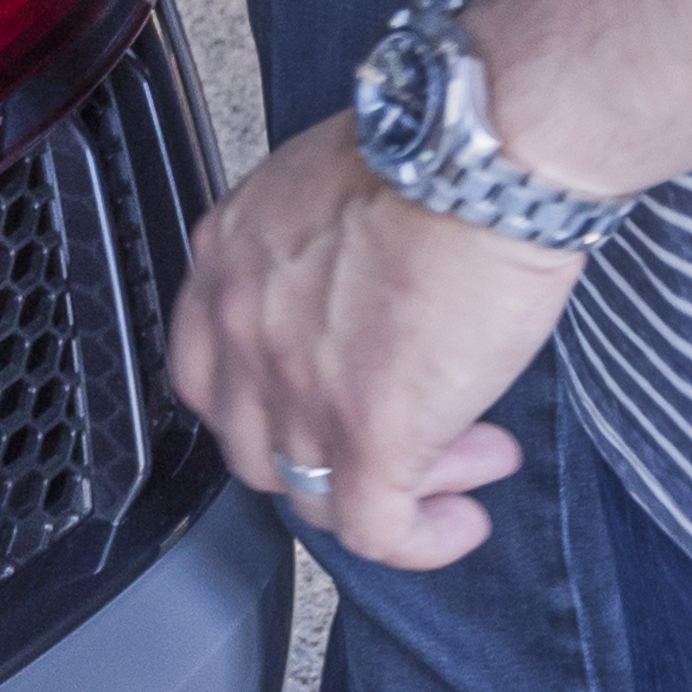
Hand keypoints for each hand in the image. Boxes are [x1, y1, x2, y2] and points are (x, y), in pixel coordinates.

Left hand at [166, 118, 583, 570]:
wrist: (482, 155)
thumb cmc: (435, 150)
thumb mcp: (329, 187)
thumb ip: (313, 253)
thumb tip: (355, 295)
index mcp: (227, 259)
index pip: (209, 371)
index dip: (269, 405)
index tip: (330, 405)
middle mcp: (241, 325)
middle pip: (253, 442)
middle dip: (335, 451)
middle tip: (415, 431)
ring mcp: (297, 385)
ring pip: (315, 492)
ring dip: (399, 486)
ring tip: (472, 456)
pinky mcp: (369, 432)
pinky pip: (376, 531)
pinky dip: (422, 541)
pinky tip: (465, 517)